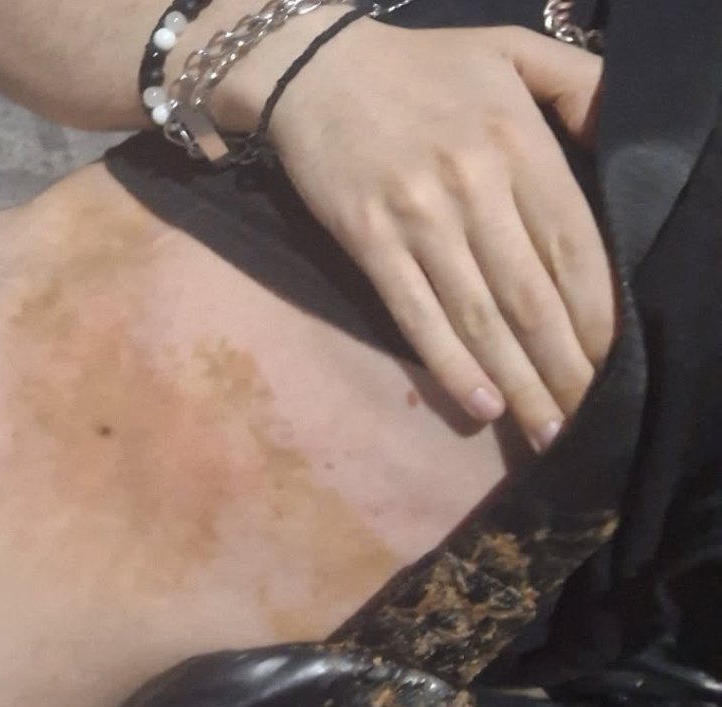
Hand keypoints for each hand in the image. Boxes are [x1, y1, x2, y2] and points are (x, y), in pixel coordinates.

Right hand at [226, 21, 614, 450]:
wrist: (313, 68)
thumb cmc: (417, 65)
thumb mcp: (509, 49)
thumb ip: (580, 83)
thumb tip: (621, 136)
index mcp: (517, 143)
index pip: (574, 248)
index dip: (598, 317)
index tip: (613, 365)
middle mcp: (474, 186)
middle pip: (532, 297)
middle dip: (565, 367)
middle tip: (586, 416)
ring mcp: (417, 218)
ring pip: (479, 317)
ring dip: (517, 382)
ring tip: (545, 429)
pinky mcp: (368, 242)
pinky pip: (416, 315)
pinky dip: (450, 365)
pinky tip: (480, 405)